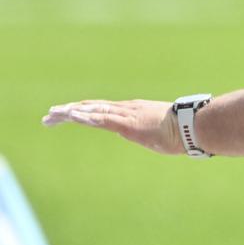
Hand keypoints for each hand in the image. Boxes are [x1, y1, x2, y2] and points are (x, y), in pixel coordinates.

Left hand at [42, 100, 184, 155]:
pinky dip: (85, 117)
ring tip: (52, 116)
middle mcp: (127, 108)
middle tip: (49, 116)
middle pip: (92, 107)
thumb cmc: (184, 131)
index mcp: (134, 111)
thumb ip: (149, 133)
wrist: (194, 126)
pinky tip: (71, 117)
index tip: (67, 115)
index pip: (103, 109)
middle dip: (69, 111)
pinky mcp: (128, 124)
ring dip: (70, 113)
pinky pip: (102, 120)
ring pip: (92, 111)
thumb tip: (145, 137)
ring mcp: (127, 114)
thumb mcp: (161, 134)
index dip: (84, 110)